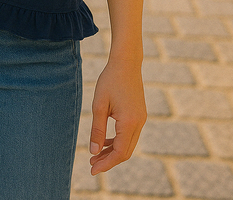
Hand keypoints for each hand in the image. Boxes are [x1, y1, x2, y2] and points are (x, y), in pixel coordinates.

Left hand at [89, 58, 146, 174]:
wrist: (126, 62)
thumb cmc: (110, 80)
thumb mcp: (99, 105)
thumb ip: (97, 130)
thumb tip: (94, 152)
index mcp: (129, 122)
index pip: (120, 153)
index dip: (106, 164)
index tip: (92, 169)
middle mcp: (139, 123)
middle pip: (126, 152)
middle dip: (109, 160)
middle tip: (92, 164)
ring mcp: (141, 119)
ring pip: (128, 144)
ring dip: (113, 151)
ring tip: (96, 155)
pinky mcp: (139, 114)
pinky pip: (130, 135)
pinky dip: (118, 141)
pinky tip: (106, 142)